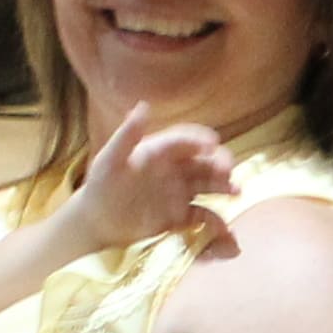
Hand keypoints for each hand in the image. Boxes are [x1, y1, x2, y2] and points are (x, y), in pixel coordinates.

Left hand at [76, 106, 240, 253]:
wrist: (96, 222)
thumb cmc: (101, 186)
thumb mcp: (110, 159)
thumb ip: (127, 135)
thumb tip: (143, 106)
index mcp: (160, 151)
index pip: (185, 140)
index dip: (200, 140)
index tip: (212, 143)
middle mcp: (175, 169)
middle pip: (204, 162)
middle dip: (220, 163)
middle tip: (229, 170)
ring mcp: (179, 193)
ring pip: (208, 186)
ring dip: (224, 187)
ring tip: (236, 191)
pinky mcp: (180, 217)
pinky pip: (202, 216)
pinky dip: (215, 221)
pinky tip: (224, 227)